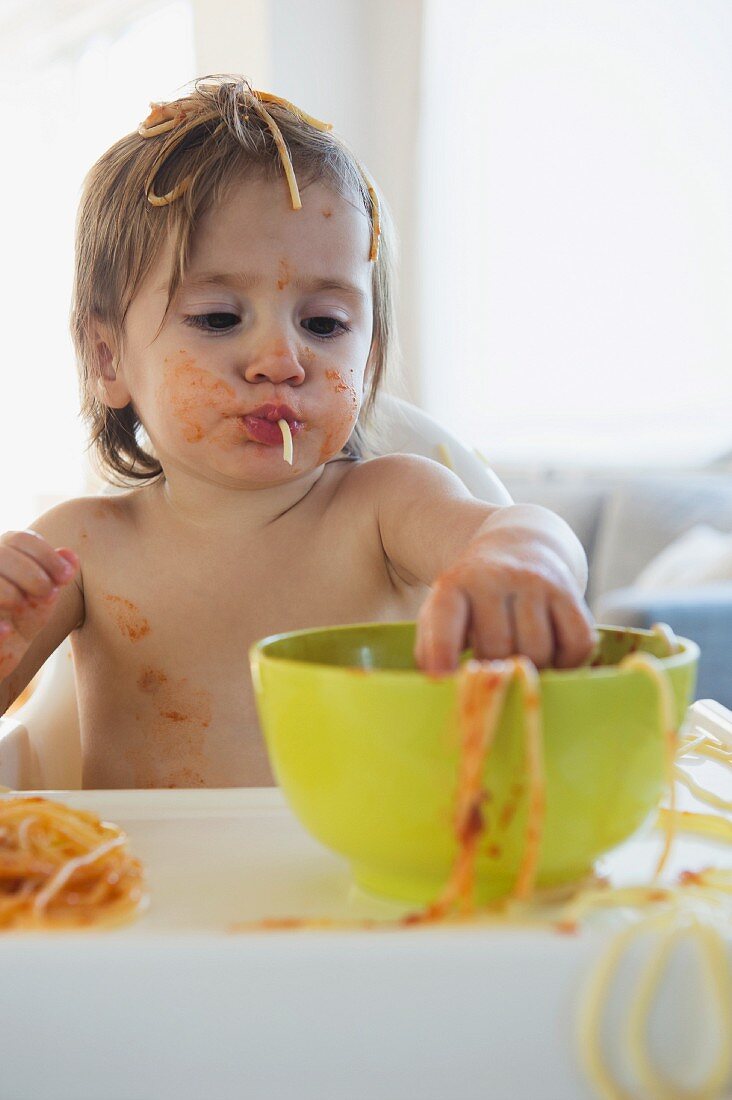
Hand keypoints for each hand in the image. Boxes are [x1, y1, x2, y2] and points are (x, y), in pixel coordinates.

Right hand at [0, 531, 79, 679]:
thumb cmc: (20, 622)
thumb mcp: (43, 601)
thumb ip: (57, 576)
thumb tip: (70, 554)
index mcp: (2, 554)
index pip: (21, 538)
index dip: (46, 555)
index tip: (66, 576)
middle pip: (3, 553)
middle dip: (31, 573)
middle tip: (48, 593)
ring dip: (8, 591)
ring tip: (23, 606)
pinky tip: (7, 631)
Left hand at [414, 535, 596, 673]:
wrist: (519, 545)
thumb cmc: (474, 596)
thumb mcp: (443, 611)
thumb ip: (431, 648)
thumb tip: (439, 686)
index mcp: (454, 584)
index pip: (445, 619)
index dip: (442, 652)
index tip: (442, 680)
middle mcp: (495, 577)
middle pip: (497, 649)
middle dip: (497, 672)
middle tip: (496, 674)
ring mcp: (534, 581)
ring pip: (537, 651)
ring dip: (533, 670)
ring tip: (522, 663)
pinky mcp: (568, 590)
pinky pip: (576, 644)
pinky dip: (569, 664)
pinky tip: (554, 659)